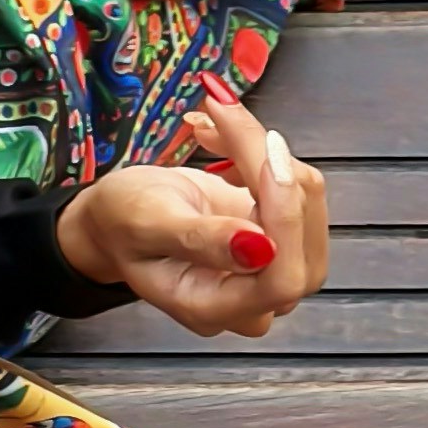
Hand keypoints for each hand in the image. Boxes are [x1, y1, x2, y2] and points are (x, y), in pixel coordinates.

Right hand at [54, 86, 330, 338]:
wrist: (121, 216)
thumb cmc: (122, 223)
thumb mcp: (146, 223)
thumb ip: (199, 239)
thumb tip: (259, 247)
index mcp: (213, 307)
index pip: (282, 281)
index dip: (286, 222)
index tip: (268, 159)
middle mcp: (251, 298)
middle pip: (303, 244)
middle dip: (276, 174)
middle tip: (231, 120)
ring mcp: (270, 269)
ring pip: (306, 206)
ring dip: (266, 153)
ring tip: (216, 120)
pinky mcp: (281, 234)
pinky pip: (298, 188)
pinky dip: (266, 153)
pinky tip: (226, 139)